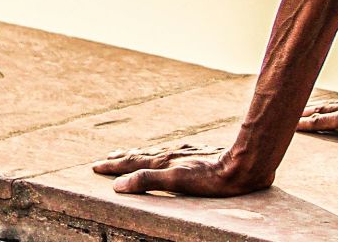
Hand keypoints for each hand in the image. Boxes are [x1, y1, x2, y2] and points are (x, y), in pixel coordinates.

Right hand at [90, 143, 268, 196]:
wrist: (242, 164)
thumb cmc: (211, 180)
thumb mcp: (176, 182)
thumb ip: (147, 181)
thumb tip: (119, 185)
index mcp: (163, 162)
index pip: (131, 164)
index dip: (113, 166)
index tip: (96, 166)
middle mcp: (170, 154)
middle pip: (140, 155)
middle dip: (121, 158)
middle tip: (106, 158)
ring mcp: (183, 152)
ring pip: (153, 152)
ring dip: (137, 154)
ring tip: (128, 153)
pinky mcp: (196, 153)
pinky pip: (168, 152)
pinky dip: (156, 154)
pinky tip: (164, 154)